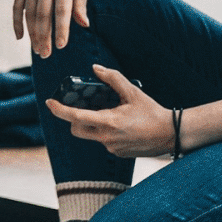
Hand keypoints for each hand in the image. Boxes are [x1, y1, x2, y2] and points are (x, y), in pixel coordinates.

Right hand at [13, 0, 89, 56]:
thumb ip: (80, 3)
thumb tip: (83, 24)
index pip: (62, 10)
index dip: (61, 29)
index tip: (61, 46)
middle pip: (43, 14)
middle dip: (44, 37)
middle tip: (46, 54)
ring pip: (30, 13)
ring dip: (32, 34)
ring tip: (37, 50)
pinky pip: (17, 6)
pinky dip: (17, 23)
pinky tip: (20, 37)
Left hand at [45, 65, 169, 156]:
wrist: (171, 135)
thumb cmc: (152, 112)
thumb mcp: (133, 92)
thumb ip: (113, 79)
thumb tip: (95, 69)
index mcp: (108, 122)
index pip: (75, 117)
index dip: (59, 110)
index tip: (49, 103)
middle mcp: (106, 138)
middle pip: (76, 129)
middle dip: (75, 119)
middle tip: (83, 107)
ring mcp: (111, 147)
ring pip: (90, 135)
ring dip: (93, 124)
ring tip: (110, 113)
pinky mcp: (117, 153)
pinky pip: (103, 141)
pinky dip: (105, 131)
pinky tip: (122, 125)